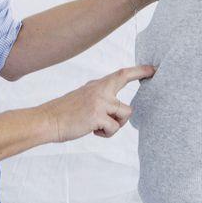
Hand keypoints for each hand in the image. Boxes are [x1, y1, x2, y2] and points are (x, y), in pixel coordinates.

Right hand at [39, 65, 154, 141]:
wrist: (47, 120)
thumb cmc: (64, 113)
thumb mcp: (82, 98)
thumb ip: (98, 96)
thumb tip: (112, 102)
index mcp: (96, 86)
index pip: (120, 74)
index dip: (137, 71)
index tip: (151, 68)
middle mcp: (99, 90)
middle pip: (124, 78)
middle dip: (140, 74)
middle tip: (154, 70)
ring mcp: (99, 101)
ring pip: (125, 113)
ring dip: (116, 123)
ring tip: (99, 126)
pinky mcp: (97, 115)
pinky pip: (114, 128)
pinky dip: (106, 134)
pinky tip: (93, 131)